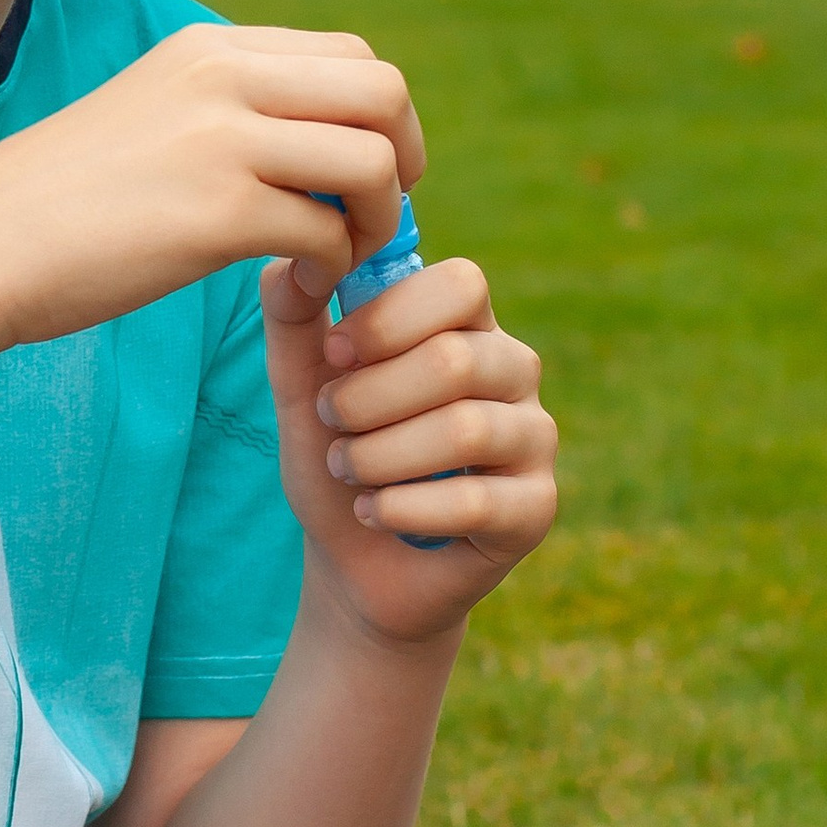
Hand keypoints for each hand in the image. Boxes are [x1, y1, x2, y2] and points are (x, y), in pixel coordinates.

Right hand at [0, 22, 426, 350]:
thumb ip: (228, 111)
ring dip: (378, 221)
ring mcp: (222, 141)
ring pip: (373, 160)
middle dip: (403, 159)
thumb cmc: (63, 202)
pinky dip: (332, 268)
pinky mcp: (217, 214)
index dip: (379, 119)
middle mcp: (223, 77)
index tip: (357, 178)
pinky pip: (328, 233)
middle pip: (383, 91)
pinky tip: (297, 288)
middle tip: (373, 216)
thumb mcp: (152, 116)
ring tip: (339, 257)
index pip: (353, 55)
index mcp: (211, 49)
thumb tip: (317, 142)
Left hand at [260, 246, 556, 642]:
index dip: (389, 317)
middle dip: (368, 398)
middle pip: (457, 358)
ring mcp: (535, 440)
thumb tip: (290, 264)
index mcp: (468, 327)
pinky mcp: (536, 509)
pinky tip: (374, 513)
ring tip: (348, 471)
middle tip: (332, 423)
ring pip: (467, 429)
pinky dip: (403, 509)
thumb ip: (293, 319)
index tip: (334, 353)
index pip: (461, 284)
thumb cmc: (337, 456)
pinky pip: (477, 501)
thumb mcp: (300, 385)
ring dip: (380, 456)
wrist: (352, 562)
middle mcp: (514, 373)